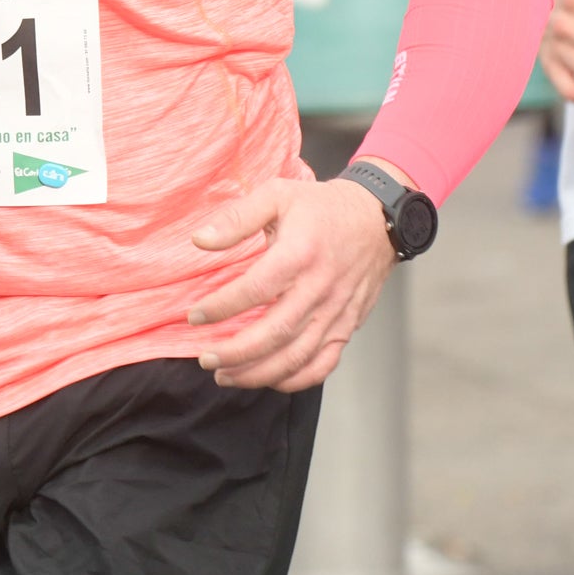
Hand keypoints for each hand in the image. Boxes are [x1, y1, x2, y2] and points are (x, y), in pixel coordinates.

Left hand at [182, 170, 398, 390]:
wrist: (378, 219)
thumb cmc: (322, 208)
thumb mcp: (277, 195)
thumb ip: (237, 217)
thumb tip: (199, 240)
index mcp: (299, 254)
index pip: (254, 290)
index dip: (220, 307)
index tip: (195, 316)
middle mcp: (318, 288)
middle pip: (273, 333)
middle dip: (234, 353)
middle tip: (206, 359)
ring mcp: (335, 312)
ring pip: (295, 356)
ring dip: (258, 373)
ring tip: (226, 376)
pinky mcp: (347, 326)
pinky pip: (323, 364)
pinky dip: (295, 380)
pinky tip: (268, 379)